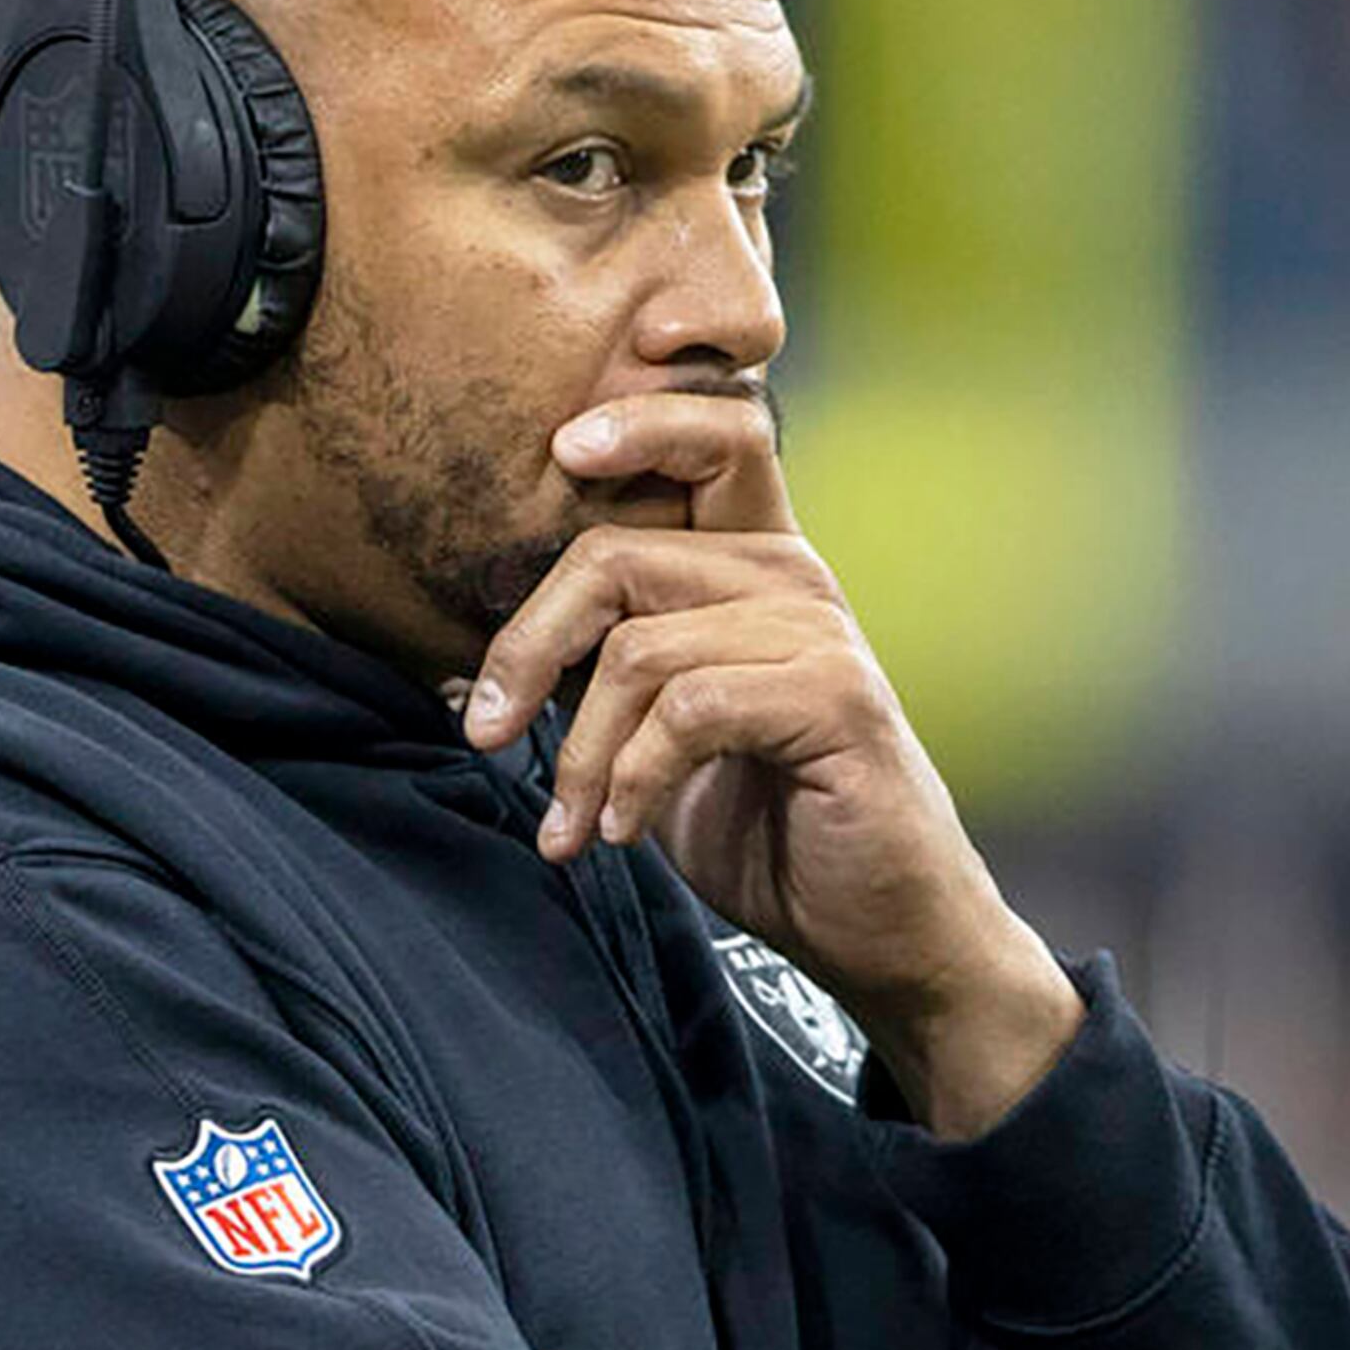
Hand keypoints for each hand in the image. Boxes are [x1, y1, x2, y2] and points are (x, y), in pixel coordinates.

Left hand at [464, 389, 1080, 1137]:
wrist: (880, 931)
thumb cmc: (767, 831)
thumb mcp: (658, 741)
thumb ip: (603, 679)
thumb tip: (469, 676)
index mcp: (752, 564)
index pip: (704, 438)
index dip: (635, 417)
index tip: (559, 446)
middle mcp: (789, 576)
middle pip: (615, 552)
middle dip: (527, 648)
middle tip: (483, 731)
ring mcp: (818, 631)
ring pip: (638, 649)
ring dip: (579, 754)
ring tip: (569, 826)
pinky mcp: (834, 697)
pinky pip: (687, 709)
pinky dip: (632, 779)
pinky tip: (623, 833)